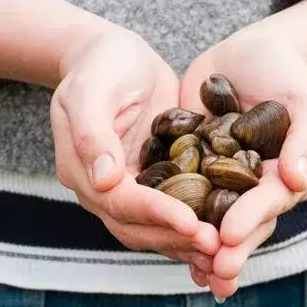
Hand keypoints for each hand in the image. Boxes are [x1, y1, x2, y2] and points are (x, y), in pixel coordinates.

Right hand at [50, 28, 220, 271]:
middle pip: (136, 227)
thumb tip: (104, 180)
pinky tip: (225, 237)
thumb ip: (92, 132)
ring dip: (187, 244)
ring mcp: (127, 190)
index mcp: (81, 170)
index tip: (191, 222)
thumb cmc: (102, 64)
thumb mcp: (90, 88)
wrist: (114, 56)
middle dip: (177, 238)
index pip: (120, 202)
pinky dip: (193, 229)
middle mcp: (101, 189)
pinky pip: (171, 213)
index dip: (156, 214)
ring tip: (225, 250)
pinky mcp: (152, 183)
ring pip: (154, 229)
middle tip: (218, 246)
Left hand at [180, 36, 306, 299]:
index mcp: (285, 176)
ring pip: (211, 220)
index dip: (250, 219)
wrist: (249, 53)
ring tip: (193, 272)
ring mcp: (221, 181)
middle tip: (213, 270)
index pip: (268, 202)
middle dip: (228, 250)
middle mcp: (253, 188)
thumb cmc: (286, 73)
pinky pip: (180, 197)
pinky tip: (154, 234)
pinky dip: (170, 217)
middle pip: (242, 224)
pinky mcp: (191, 168)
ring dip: (201, 246)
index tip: (230, 235)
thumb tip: (297, 179)